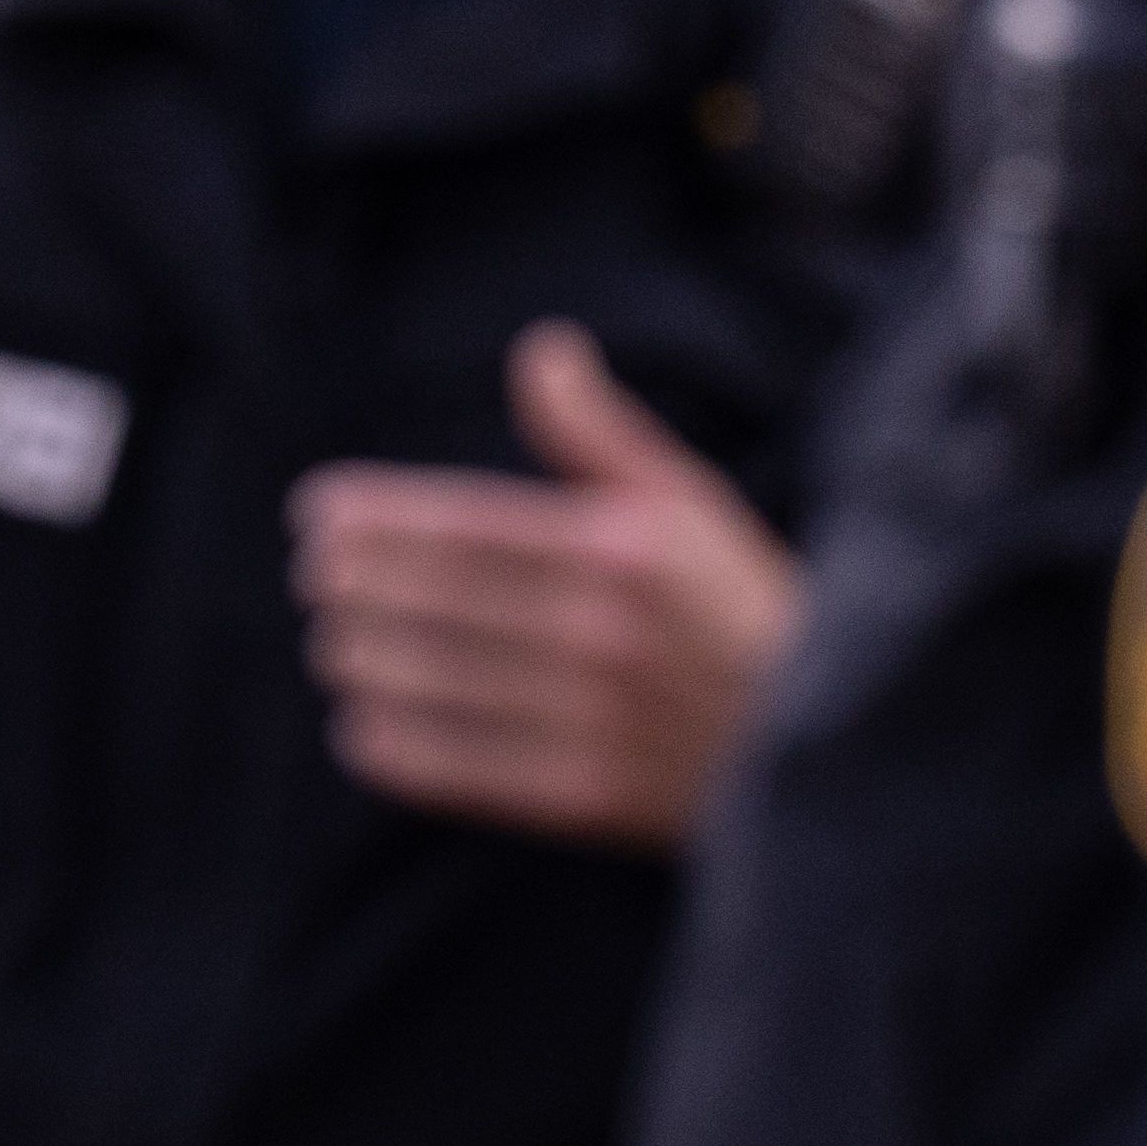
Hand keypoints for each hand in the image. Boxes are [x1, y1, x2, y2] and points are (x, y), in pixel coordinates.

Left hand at [287, 324, 802, 848]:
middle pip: (429, 602)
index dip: (370, 519)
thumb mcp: (692, 503)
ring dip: (360, 659)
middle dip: (351, 585)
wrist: (834, 748)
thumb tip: (539, 348)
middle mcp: (602, 633)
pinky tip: (361, 723)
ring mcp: (593, 720)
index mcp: (621, 550)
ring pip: (429, 683)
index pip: (457, 526)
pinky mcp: (587, 797)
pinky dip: (393, 746)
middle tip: (313, 576)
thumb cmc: (745, 607)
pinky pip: (456, 770)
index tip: (316, 514)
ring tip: (334, 641)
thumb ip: (601, 434)